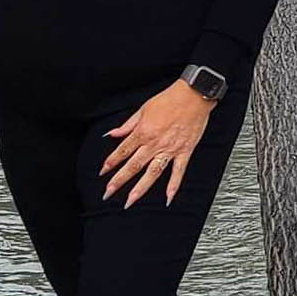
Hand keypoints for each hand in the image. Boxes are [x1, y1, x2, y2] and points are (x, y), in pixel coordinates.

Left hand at [101, 80, 212, 205]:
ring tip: (130, 200)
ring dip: (140, 188)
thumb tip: (113, 134)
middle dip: (119, 180)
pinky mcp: (185, 151)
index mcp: (143, 131)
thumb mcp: (144, 108)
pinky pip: (179, 171)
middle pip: (133, 165)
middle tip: (108, 192)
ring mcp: (170, 149)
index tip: (103, 172)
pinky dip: (173, 185)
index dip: (111, 162)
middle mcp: (155, 143)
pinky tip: (168, 197)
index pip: (123, 151)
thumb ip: (128, 125)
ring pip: (152, 172)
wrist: (194, 95)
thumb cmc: (170, 99)